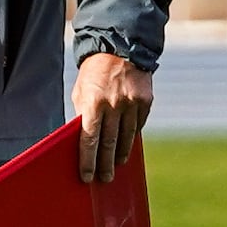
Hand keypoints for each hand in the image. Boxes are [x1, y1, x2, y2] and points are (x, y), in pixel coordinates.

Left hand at [72, 50, 151, 181]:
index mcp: (93, 102)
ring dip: (120, 155)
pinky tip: (127, 144)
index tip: (87, 177)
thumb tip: (84, 143)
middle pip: (109, 143)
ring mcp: (132, 103)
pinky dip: (132, 137)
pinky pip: (138, 126)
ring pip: (126, 138)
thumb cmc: (94, 73)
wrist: (120, 48)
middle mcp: (113, 104)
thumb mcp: (81, 91)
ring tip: (116, 165)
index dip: (88, 161)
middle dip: (105, 164)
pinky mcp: (145, 101)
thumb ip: (82, 115)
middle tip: (104, 179)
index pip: (89, 139)